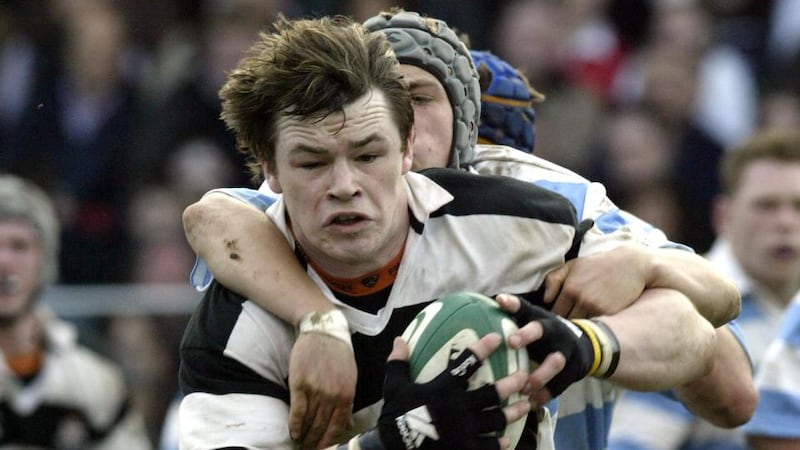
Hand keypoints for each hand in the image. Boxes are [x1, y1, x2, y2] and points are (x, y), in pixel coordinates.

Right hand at [289, 333, 356, 448]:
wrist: (323, 332)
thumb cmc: (339, 354)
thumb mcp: (350, 377)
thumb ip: (347, 401)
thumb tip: (347, 425)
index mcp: (347, 394)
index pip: (338, 427)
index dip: (329, 442)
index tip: (322, 449)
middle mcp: (332, 395)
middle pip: (322, 427)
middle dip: (315, 442)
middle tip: (309, 449)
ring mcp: (316, 390)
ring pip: (309, 422)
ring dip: (304, 437)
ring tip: (300, 444)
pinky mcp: (299, 384)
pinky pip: (297, 411)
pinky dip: (294, 425)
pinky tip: (292, 433)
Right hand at [378, 334, 530, 449]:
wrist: (394, 446)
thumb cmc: (396, 415)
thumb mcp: (394, 386)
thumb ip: (398, 363)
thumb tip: (399, 340)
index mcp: (444, 389)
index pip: (466, 363)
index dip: (482, 348)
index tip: (497, 338)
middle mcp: (460, 408)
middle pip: (492, 394)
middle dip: (512, 383)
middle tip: (525, 376)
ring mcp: (465, 431)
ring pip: (497, 420)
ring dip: (514, 412)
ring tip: (526, 405)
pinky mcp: (465, 449)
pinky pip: (488, 447)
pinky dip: (499, 444)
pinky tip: (507, 441)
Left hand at [496, 294, 594, 402]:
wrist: (587, 346)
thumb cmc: (548, 334)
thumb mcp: (536, 321)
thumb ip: (517, 314)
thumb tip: (496, 300)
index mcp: (541, 319)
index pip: (526, 308)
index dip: (514, 304)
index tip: (500, 301)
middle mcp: (555, 332)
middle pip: (543, 330)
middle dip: (527, 335)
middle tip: (511, 342)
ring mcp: (566, 352)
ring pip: (555, 362)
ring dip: (538, 375)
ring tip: (523, 387)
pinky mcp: (572, 372)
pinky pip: (559, 385)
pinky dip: (545, 395)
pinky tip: (531, 403)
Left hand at [543, 244, 647, 317]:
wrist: (630, 265)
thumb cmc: (598, 265)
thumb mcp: (573, 265)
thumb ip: (554, 279)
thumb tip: (545, 299)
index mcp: (570, 288)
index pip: (555, 313)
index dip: (555, 318)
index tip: (558, 319)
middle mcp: (582, 299)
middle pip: (567, 322)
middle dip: (566, 325)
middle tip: (567, 326)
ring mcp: (597, 308)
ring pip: (581, 326)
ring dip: (580, 328)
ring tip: (580, 327)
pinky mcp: (610, 314)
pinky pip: (596, 326)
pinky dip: (594, 327)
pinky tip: (593, 325)